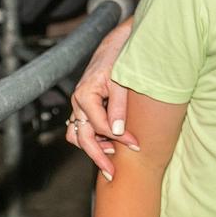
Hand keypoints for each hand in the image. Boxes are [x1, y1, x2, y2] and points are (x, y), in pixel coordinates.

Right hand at [65, 20, 137, 178]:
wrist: (117, 42)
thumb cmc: (120, 57)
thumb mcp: (122, 81)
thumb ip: (119, 106)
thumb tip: (117, 132)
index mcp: (85, 95)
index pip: (101, 127)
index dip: (120, 139)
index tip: (137, 145)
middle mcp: (78, 101)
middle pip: (82, 138)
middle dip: (98, 158)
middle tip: (113, 174)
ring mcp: (80, 104)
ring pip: (78, 135)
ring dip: (93, 149)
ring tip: (112, 161)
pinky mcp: (86, 104)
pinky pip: (83, 128)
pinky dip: (94, 138)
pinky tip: (111, 144)